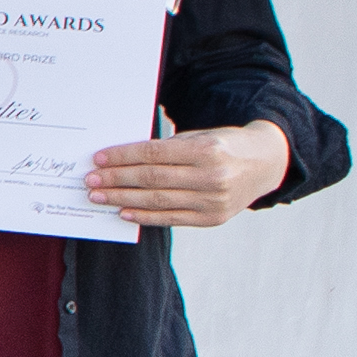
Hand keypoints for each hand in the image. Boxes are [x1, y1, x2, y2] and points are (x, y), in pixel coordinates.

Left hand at [89, 119, 289, 228]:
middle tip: (90, 180)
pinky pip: (171, 219)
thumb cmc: (224, 146)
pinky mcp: (213, 218)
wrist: (266, 163)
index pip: (154, 154)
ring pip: (158, 201)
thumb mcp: (200, 137)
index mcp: (207, 151)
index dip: (123, 157)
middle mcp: (212, 177)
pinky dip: (145, 217)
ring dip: (123, 199)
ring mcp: (214, 201)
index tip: (98, 159)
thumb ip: (167, 149)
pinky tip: (124, 212)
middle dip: (116, 179)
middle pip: (152, 179)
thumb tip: (122, 159)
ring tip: (99, 197)